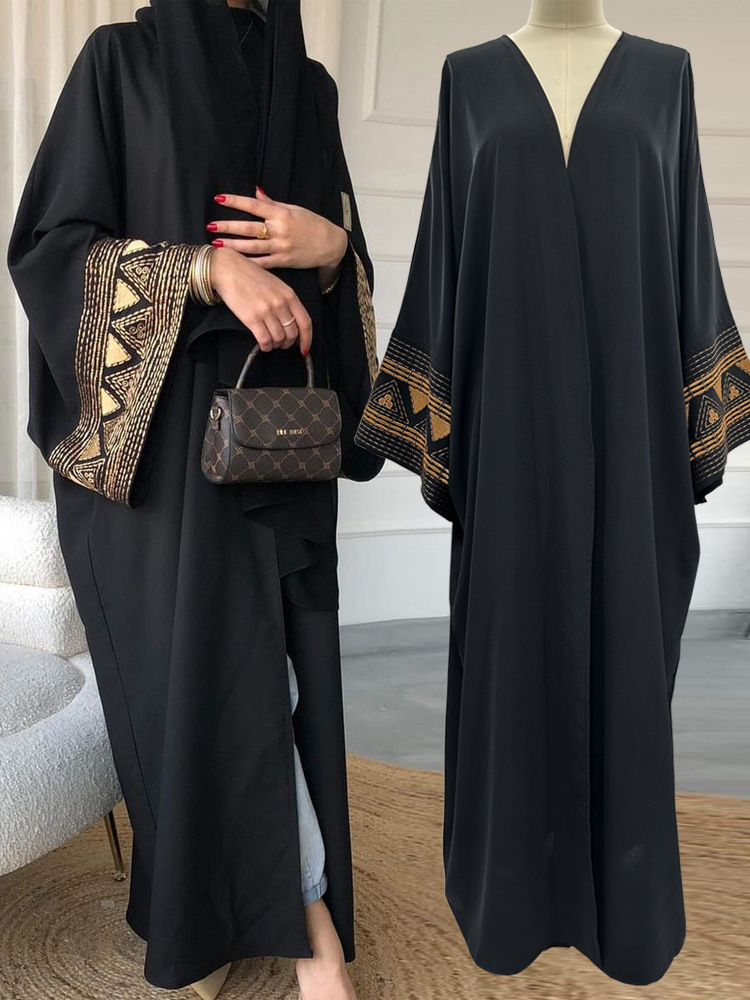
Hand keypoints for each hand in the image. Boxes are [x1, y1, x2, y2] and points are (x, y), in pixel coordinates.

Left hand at [208, 187, 347, 277]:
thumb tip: (255, 191)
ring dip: (232, 245)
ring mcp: (280, 247)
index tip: (218, 198)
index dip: (235, 201)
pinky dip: (248, 263)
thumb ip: (272, 203)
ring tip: (216, 244)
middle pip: (248, 228)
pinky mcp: (283, 262)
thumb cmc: (313, 224)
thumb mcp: (294, 209)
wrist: (331, 245)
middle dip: (227, 227)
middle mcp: (279, 230)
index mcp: (281, 214)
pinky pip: (262, 263)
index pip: (253, 205)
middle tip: (210, 226)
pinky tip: (235, 262)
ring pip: (251, 247)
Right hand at [209, 247, 312, 354]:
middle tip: (281, 343)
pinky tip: (263, 344)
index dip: (306, 339)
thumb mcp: (276, 285)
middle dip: (288, 343)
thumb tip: (291, 322)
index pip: (305, 323)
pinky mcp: (252, 318)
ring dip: (275, 345)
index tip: (304, 348)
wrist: (228, 269)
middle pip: (292, 334)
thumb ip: (286, 301)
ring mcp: (267, 311)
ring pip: (279, 339)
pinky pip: (265, 340)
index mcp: (289, 295)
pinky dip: (265, 346)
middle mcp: (280, 303)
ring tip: (270, 342)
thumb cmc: (250, 275)